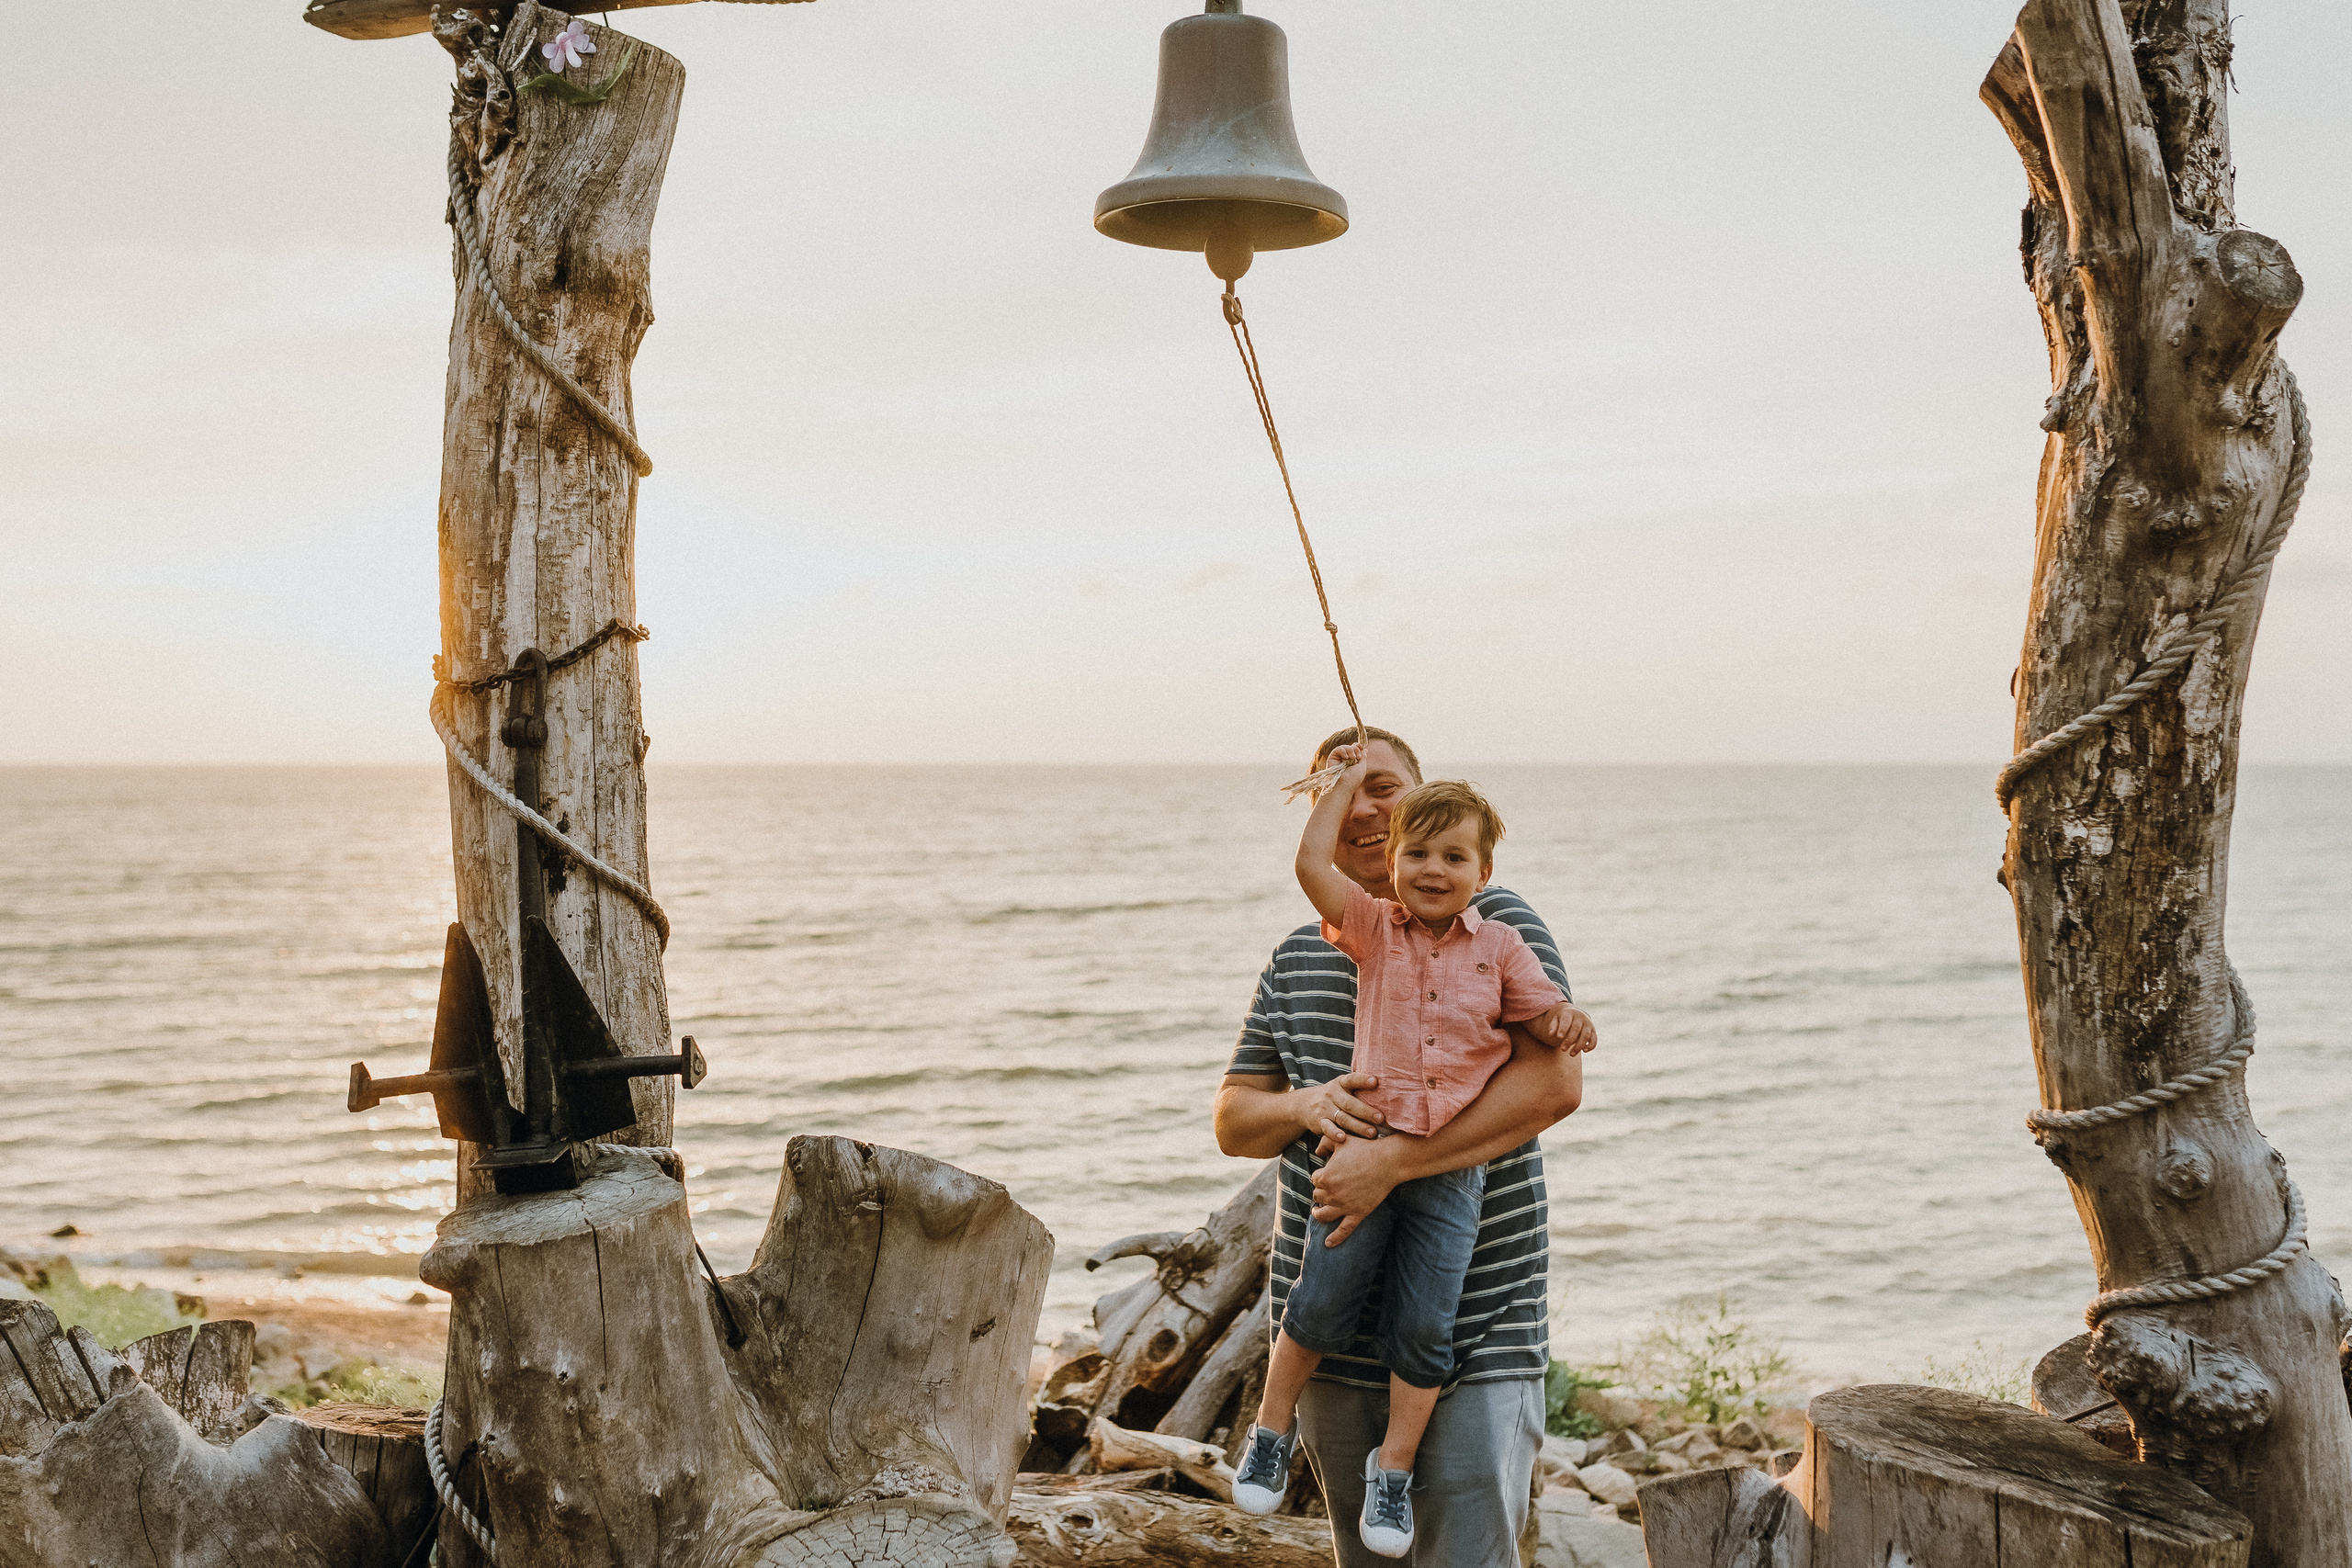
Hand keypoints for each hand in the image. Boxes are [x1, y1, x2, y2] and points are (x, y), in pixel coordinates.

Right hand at [1291, 1072, 1383, 1142]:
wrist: (1304, 1104)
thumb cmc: (1334, 1096)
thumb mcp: (1342, 1087)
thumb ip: (1359, 1089)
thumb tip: (1389, 1093)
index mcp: (1341, 1083)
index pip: (1352, 1080)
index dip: (1363, 1080)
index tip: (1375, 1081)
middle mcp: (1332, 1094)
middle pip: (1350, 1103)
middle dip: (1366, 1111)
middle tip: (1381, 1118)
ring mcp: (1325, 1108)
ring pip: (1342, 1117)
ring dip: (1358, 1126)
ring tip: (1372, 1133)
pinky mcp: (1320, 1121)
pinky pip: (1327, 1128)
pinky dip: (1334, 1133)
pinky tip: (1343, 1138)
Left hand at [1310, 1131, 1411, 1246]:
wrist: (1387, 1162)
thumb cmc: (1364, 1148)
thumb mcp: (1341, 1140)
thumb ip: (1325, 1142)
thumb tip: (1317, 1151)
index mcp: (1324, 1177)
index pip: (1314, 1179)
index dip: (1321, 1175)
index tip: (1328, 1172)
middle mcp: (1331, 1194)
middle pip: (1317, 1196)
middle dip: (1322, 1191)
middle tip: (1329, 1187)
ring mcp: (1344, 1206)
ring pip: (1323, 1215)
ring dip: (1319, 1214)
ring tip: (1317, 1212)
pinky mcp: (1357, 1213)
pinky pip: (1343, 1230)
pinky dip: (1335, 1238)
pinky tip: (1328, 1244)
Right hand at [1325, 742, 1366, 779]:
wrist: (1343, 785)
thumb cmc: (1353, 779)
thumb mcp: (1362, 767)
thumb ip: (1363, 757)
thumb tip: (1365, 749)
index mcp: (1353, 762)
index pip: (1355, 750)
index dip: (1358, 746)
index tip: (1361, 747)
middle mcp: (1346, 760)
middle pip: (1351, 747)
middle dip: (1355, 749)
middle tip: (1357, 757)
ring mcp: (1339, 759)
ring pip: (1345, 747)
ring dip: (1350, 750)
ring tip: (1352, 758)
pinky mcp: (1332, 758)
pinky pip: (1338, 749)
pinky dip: (1343, 751)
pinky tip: (1345, 757)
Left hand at [1528, 1003, 1596, 1055]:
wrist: (1576, 1014)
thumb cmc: (1563, 1019)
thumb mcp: (1556, 1019)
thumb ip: (1553, 1026)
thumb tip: (1551, 1034)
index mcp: (1569, 1013)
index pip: (1566, 1020)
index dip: (1563, 1028)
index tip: (1559, 1037)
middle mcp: (1580, 1017)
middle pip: (1576, 1029)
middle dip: (1569, 1040)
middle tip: (1562, 1049)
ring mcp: (1588, 1024)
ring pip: (1585, 1035)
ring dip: (1579, 1046)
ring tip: (1571, 1054)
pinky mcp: (1593, 1031)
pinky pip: (1594, 1039)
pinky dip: (1591, 1046)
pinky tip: (1584, 1051)